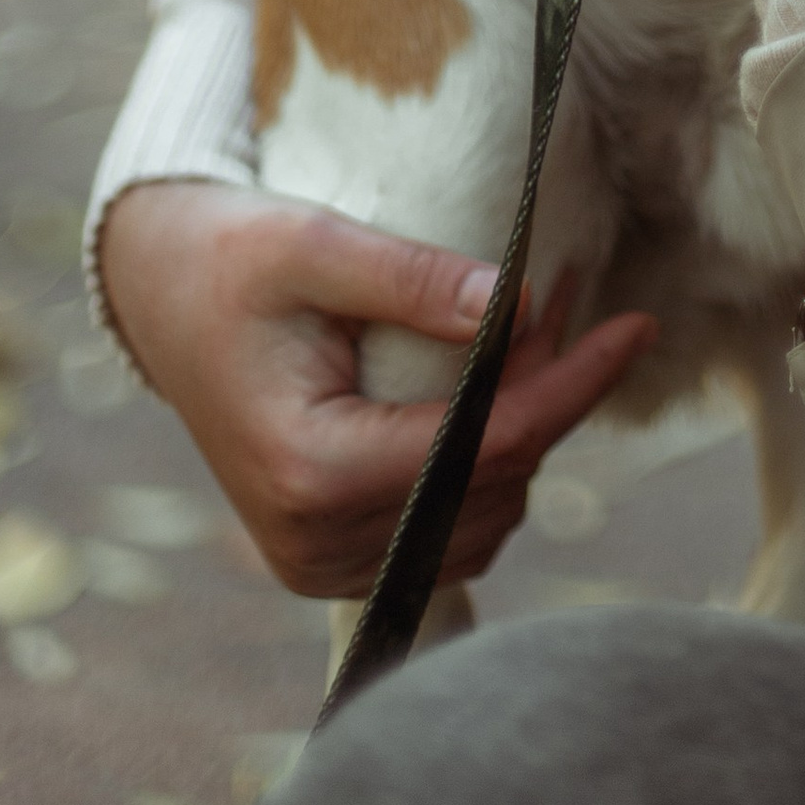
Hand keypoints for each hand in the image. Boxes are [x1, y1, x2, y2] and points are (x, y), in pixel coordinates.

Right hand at [94, 182, 652, 596]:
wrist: (166, 297)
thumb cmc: (235, 258)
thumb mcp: (315, 243)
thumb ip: (412, 277)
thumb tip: (514, 304)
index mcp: (310, 470)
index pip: (484, 448)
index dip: (573, 387)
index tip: (637, 326)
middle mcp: (313, 541)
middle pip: (494, 485)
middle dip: (552, 395)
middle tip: (574, 300)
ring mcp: (319, 560)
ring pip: (484, 518)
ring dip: (526, 433)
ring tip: (536, 333)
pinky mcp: (330, 554)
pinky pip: (450, 531)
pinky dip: (489, 467)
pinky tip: (495, 388)